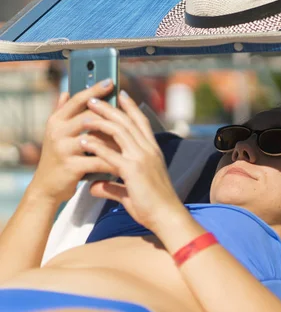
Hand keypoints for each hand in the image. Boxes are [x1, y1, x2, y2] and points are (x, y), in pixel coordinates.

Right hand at [29, 79, 116, 204]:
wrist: (46, 188)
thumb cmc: (57, 158)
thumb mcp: (56, 133)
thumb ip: (62, 112)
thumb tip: (66, 91)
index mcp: (56, 121)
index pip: (77, 100)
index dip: (94, 90)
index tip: (110, 81)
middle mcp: (58, 132)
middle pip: (89, 116)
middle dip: (110, 114)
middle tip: (128, 111)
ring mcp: (63, 149)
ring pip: (96, 138)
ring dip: (115, 139)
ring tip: (131, 138)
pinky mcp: (71, 167)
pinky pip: (98, 160)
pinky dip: (112, 160)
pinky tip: (124, 160)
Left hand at [80, 91, 183, 232]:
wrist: (167, 216)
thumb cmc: (153, 206)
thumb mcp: (130, 191)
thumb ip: (111, 186)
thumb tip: (94, 187)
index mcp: (153, 151)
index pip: (141, 122)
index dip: (131, 107)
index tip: (121, 95)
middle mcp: (148, 150)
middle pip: (127, 121)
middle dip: (109, 108)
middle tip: (93, 99)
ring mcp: (141, 158)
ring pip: (119, 131)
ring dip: (100, 121)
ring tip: (84, 116)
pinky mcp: (132, 170)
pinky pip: (111, 153)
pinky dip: (96, 145)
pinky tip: (84, 141)